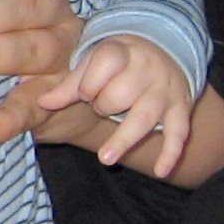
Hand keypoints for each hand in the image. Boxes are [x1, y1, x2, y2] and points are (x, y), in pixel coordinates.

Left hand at [30, 35, 195, 177]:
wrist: (166, 53)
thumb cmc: (119, 64)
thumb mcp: (94, 64)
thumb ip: (69, 85)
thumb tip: (43, 103)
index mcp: (123, 52)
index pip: (105, 64)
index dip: (88, 83)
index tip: (86, 92)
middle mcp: (147, 69)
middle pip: (119, 96)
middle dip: (104, 107)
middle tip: (103, 105)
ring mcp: (165, 91)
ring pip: (143, 117)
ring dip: (123, 139)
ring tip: (105, 159)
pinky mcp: (180, 109)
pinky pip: (178, 133)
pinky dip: (171, 153)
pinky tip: (160, 171)